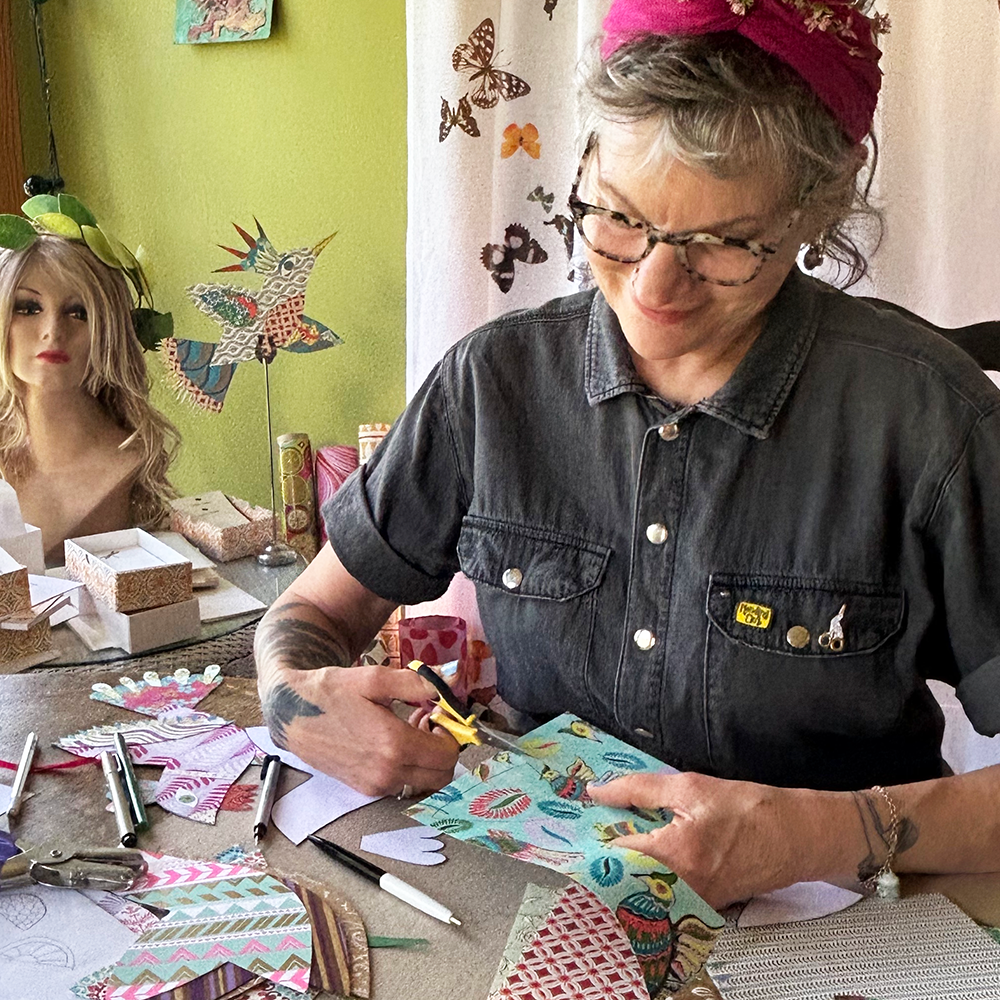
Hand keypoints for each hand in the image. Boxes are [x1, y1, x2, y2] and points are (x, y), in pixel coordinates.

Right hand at [260, 664, 459, 796]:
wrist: (290, 713)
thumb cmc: (330, 692)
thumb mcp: (375, 680)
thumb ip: (419, 683)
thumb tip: (454, 677)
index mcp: (393, 745)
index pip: (447, 754)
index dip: (451, 732)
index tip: (438, 713)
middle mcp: (386, 773)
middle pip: (441, 776)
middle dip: (443, 749)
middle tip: (428, 722)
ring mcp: (374, 786)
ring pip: (423, 782)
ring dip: (426, 759)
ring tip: (409, 727)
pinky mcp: (364, 789)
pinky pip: (402, 785)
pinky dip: (408, 766)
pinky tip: (392, 741)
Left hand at [589, 771, 831, 908]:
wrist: (794, 837)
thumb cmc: (747, 809)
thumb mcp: (690, 786)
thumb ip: (638, 789)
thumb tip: (599, 792)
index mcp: (676, 855)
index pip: (615, 858)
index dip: (591, 844)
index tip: (572, 834)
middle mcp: (682, 887)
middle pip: (623, 881)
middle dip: (602, 863)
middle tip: (585, 844)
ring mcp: (693, 902)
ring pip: (641, 892)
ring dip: (623, 873)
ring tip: (612, 850)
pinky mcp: (702, 907)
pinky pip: (663, 897)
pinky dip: (647, 881)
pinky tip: (642, 861)